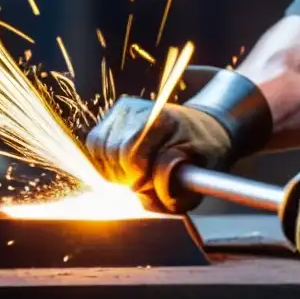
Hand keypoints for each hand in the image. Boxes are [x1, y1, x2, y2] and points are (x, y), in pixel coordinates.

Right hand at [85, 95, 232, 212]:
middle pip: (111, 152)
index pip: (130, 154)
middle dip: (125, 175)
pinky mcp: (114, 114)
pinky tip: (126, 166)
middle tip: (144, 181)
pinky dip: (107, 161)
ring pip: (98, 148)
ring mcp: (124, 109)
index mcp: (162, 119)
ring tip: (137, 173)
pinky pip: (96, 144)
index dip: (136, 178)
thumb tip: (143, 189)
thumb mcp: (200, 167)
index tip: (147, 186)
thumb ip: (173, 182)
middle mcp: (139, 108)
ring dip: (114, 169)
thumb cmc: (203, 148)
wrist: (203, 126)